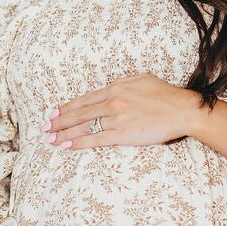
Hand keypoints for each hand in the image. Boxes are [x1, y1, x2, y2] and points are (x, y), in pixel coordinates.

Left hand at [40, 74, 196, 149]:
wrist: (181, 109)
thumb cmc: (166, 95)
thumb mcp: (142, 79)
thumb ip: (124, 83)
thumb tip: (113, 87)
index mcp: (115, 87)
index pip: (84, 99)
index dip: (67, 108)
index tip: (54, 113)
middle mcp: (111, 102)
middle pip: (79, 113)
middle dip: (59, 122)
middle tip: (45, 128)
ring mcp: (115, 118)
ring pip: (83, 127)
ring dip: (64, 134)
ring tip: (50, 139)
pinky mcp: (122, 134)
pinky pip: (95, 139)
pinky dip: (78, 143)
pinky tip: (66, 146)